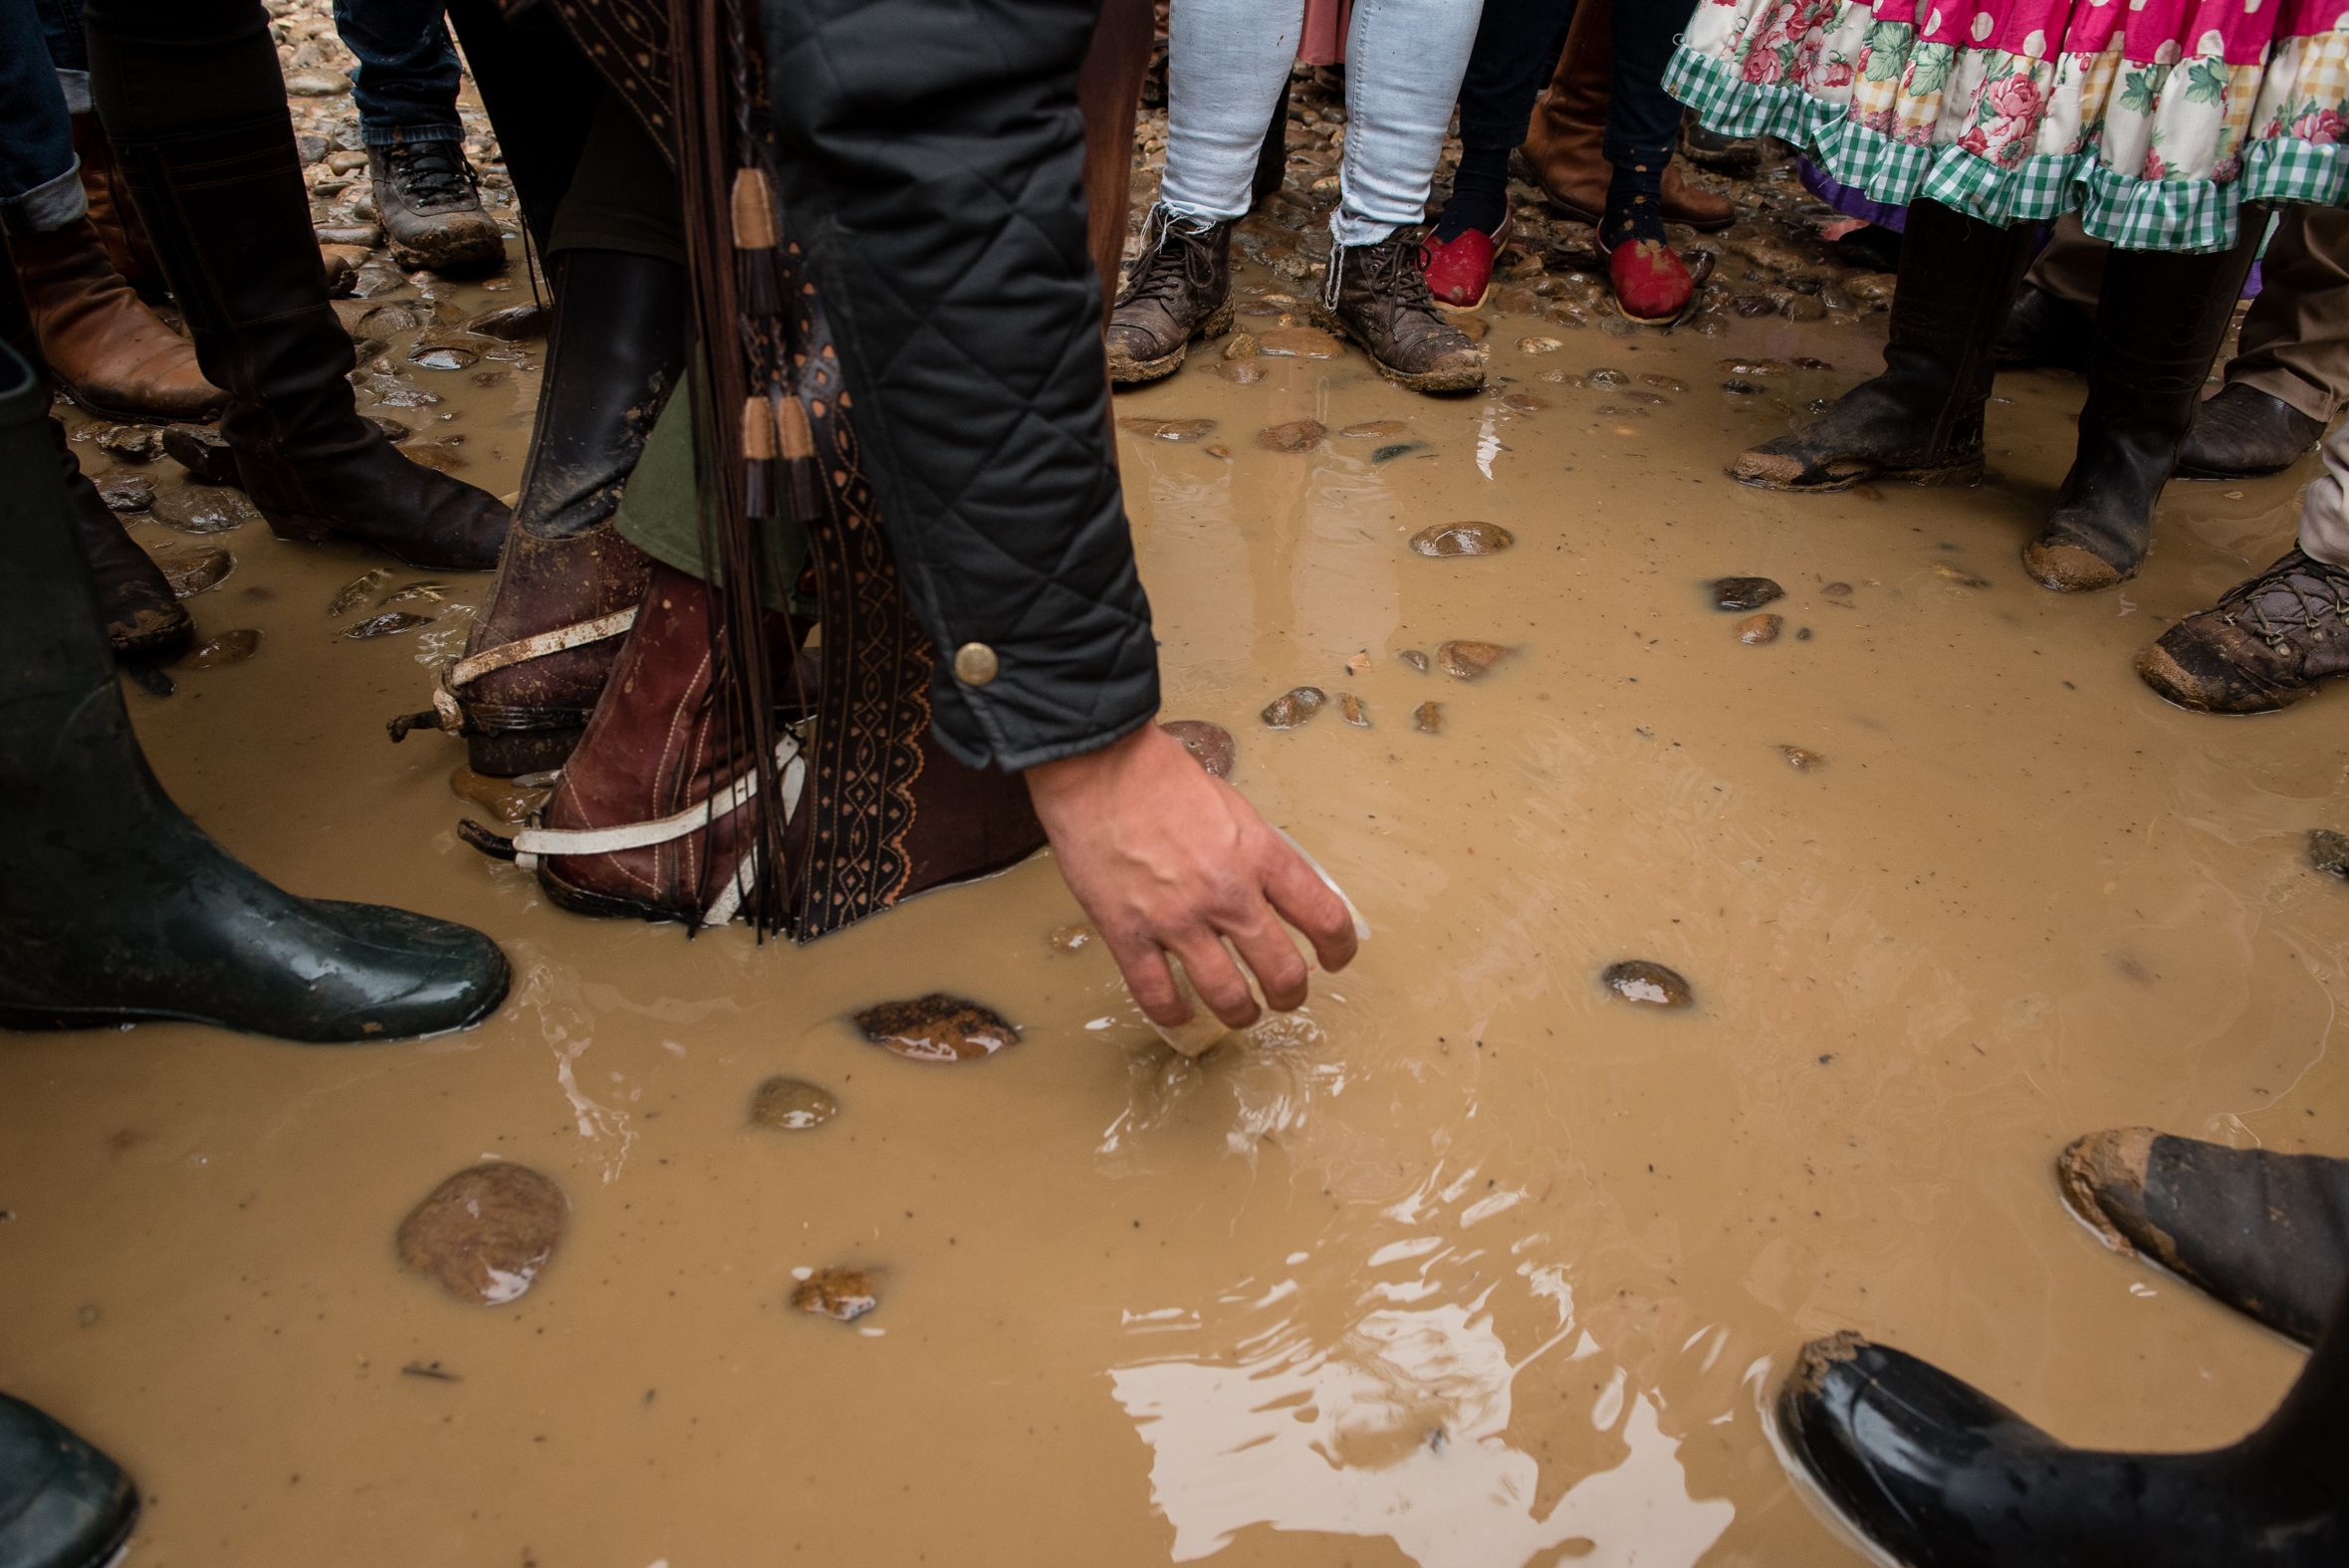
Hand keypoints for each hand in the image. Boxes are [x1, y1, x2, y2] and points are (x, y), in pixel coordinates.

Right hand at [1025, 723, 1358, 1029]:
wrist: (1098, 766)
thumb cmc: (1160, 777)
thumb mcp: (1235, 808)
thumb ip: (1259, 854)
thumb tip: (1278, 893)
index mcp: (1260, 855)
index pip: (1324, 917)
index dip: (1340, 947)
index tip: (1337, 957)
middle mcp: (1226, 893)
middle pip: (1282, 971)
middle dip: (1290, 993)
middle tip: (1285, 995)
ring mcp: (1176, 918)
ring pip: (1227, 995)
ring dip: (1240, 1013)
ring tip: (1240, 1013)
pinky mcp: (1128, 932)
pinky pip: (1157, 995)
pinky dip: (1174, 1014)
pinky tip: (1180, 1012)